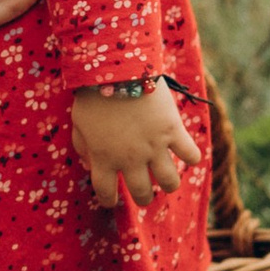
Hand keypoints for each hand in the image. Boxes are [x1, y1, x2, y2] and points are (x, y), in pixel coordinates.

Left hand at [71, 81, 200, 212]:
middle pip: (142, 192)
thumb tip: (90, 165)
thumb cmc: (92, 94)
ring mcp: (154, 147)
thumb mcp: (78, 123)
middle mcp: (130, 159)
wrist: (117, 69)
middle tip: (145, 192)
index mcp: (104, 159)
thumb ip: (83, 147)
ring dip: (169, 184)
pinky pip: (191, 155)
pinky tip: (186, 152)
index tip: (113, 200)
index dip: (109, 200)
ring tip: (167, 179)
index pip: (106, 192)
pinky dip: (191, 157)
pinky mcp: (173, 131)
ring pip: (170, 182)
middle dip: (144, 197)